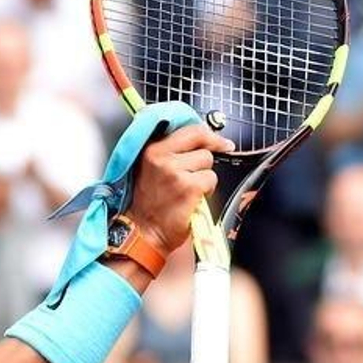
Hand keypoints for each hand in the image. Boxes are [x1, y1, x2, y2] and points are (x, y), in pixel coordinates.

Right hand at [128, 125, 231, 255]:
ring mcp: (175, 172)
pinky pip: (210, 180)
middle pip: (203, 147)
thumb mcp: (149, 169)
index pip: (191, 130)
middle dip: (203, 162)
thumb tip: (202, 139)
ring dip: (203, 178)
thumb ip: (170, 151)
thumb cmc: (148, 204)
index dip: (209, 137)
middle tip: (193, 176)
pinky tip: (191, 199)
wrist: (142, 232)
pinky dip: (206, 191)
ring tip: (186, 191)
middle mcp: (161, 158)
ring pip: (208, 164)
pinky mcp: (188, 187)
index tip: (219, 142)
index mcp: (152, 150)